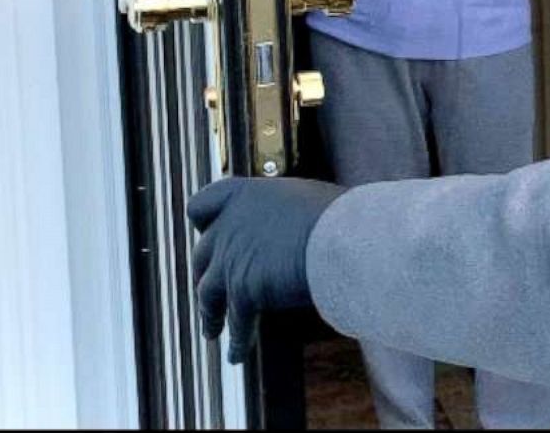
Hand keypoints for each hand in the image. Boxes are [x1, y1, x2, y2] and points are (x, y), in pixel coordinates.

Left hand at [187, 176, 344, 363]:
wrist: (347, 238)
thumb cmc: (344, 218)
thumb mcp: (304, 202)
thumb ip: (283, 215)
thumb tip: (294, 229)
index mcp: (245, 194)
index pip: (202, 205)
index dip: (203, 223)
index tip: (204, 233)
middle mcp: (230, 224)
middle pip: (203, 255)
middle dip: (205, 276)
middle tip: (212, 294)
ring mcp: (232, 257)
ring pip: (207, 293)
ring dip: (211, 314)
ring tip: (212, 330)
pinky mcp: (242, 289)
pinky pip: (235, 322)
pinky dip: (237, 341)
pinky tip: (237, 355)